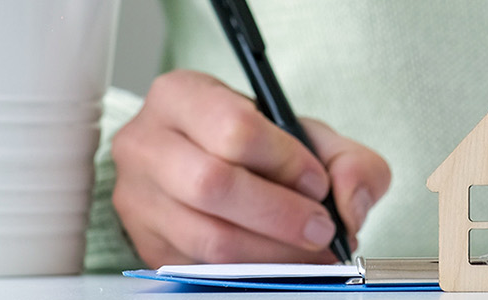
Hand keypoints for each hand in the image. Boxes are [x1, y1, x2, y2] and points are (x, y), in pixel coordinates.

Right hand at [112, 70, 390, 266]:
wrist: (209, 166)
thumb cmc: (257, 147)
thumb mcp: (307, 136)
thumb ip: (348, 161)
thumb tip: (349, 206)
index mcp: (181, 96)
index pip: (234, 128)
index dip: (286, 162)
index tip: (317, 183)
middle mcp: (146, 143)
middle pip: (213, 185)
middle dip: (281, 215)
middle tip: (320, 229)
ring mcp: (138, 198)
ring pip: (207, 237)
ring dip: (272, 253)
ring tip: (309, 252)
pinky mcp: (147, 244)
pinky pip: (202, 268)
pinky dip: (251, 271)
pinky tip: (280, 263)